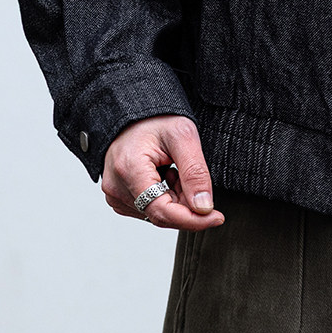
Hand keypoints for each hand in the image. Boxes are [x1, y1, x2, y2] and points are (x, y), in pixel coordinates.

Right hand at [101, 114, 224, 230]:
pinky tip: (166, 175)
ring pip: (156, 213)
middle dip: (186, 204)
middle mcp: (116, 186)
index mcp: (130, 169)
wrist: (136, 113)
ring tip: (176, 169)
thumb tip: (204, 207)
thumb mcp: (183, 136)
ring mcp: (114, 193)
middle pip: (160, 215)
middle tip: (196, 178)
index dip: (193, 219)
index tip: (217, 217)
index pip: (162, 212)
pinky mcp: (118, 196)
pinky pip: (148, 208)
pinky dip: (166, 197)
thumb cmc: (157, 118)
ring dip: (176, 199)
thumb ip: (195, 172)